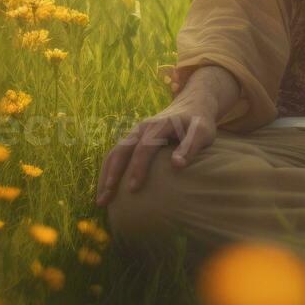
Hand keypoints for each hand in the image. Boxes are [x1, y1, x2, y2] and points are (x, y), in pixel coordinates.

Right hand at [95, 85, 218, 206]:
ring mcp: (136, 132)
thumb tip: (177, 165)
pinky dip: (109, 170)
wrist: (192, 103)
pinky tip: (108, 188)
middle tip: (105, 200)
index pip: (145, 148)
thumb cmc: (199, 122)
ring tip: (101, 200)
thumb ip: (190, 147)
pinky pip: (117, 153)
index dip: (138, 168)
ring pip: (115, 153)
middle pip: (121, 150)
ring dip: (106, 175)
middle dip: (111, 175)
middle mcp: (143, 127)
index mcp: (159, 125)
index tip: (133, 189)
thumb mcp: (202, 132)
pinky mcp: (134, 138)